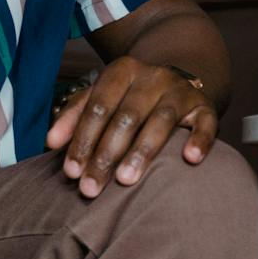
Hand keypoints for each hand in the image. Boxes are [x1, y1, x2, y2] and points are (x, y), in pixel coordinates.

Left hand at [45, 56, 219, 197]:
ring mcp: (182, 90)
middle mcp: (154, 76)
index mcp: (123, 70)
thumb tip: (51, 142)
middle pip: (127, 116)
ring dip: (142, 151)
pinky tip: (189, 159)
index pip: (98, 106)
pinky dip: (200, 140)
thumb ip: (74, 117)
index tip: (71, 173)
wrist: (175, 84)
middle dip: (106, 154)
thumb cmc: (128, 99)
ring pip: (162, 120)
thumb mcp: (100, 99)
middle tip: (91, 188)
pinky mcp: (205, 106)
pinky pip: (206, 123)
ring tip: (126, 180)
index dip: (83, 140)